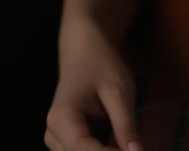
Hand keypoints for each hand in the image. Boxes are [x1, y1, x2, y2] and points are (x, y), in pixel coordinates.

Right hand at [44, 16, 141, 150]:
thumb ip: (126, 124)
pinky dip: (103, 148)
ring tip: (128, 142)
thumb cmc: (101, 63)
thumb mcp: (119, 90)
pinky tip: (120, 142)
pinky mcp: (67, 139)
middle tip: (136, 147)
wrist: (84, 48)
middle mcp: (53, 134)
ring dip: (106, 150)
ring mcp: (57, 139)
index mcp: (61, 120)